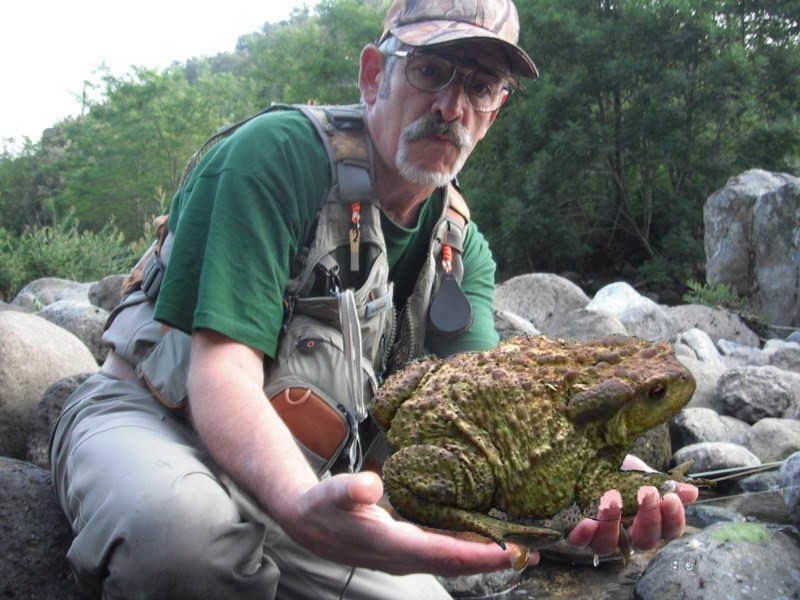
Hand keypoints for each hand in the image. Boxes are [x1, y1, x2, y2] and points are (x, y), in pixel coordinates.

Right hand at [286, 471, 539, 575]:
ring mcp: (407, 555)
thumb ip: (349, 489)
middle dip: (495, 560)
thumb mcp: (331, 493)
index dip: (480, 555)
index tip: (511, 551)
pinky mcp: (407, 547)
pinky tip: (483, 537)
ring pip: (454, 558)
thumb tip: (370, 484)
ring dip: (486, 555)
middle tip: (533, 552)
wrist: (307, 524)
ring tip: (520, 548)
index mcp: (393, 545)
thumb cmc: (321, 508)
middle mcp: (405, 557)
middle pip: (458, 562)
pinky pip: (445, 550)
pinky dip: (468, 547)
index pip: (445, 554)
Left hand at [566, 455, 698, 554]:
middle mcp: (626, 537)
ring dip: (613, 525)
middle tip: (648, 493)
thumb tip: (693, 492)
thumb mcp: (640, 473)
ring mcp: (600, 538)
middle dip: (649, 517)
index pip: (669, 530)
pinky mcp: (576, 535)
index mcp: (647, 523)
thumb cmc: (615, 471)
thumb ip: (663, 484)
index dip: (673, 517)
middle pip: (645, 541)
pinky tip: (586, 522)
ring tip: (613, 501)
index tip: (671, 497)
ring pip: (610, 546)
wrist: (583, 463)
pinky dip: (583, 534)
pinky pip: (579, 542)